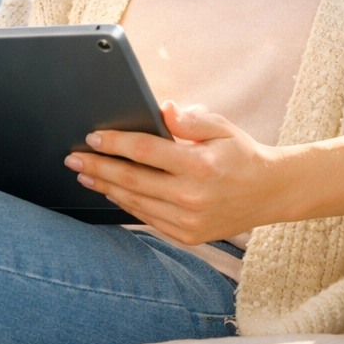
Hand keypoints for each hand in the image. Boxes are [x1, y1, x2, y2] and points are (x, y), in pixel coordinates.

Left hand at [64, 101, 289, 244]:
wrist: (270, 192)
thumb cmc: (241, 154)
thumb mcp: (221, 128)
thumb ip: (188, 120)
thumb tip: (161, 108)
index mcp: (199, 165)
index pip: (145, 151)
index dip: (114, 143)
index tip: (92, 136)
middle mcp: (192, 196)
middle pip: (131, 180)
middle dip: (97, 167)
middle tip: (73, 158)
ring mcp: (189, 220)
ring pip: (135, 202)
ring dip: (105, 187)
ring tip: (85, 174)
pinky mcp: (188, 236)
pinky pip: (147, 218)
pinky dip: (126, 204)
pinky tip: (111, 192)